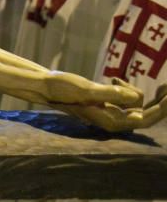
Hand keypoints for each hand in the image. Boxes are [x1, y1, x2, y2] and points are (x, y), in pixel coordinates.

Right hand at [44, 76, 166, 131]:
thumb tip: (135, 98)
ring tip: (121, 80)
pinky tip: (113, 79)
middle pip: (146, 114)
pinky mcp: (108, 105)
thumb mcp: (85, 89)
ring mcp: (112, 113)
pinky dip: (127, 89)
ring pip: (138, 105)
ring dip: (138, 92)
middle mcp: (114, 121)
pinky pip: (128, 100)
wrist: (46, 87)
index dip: (162, 108)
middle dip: (160, 101)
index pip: (145, 118)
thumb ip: (110, 94)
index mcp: (111, 121)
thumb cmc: (62, 88)